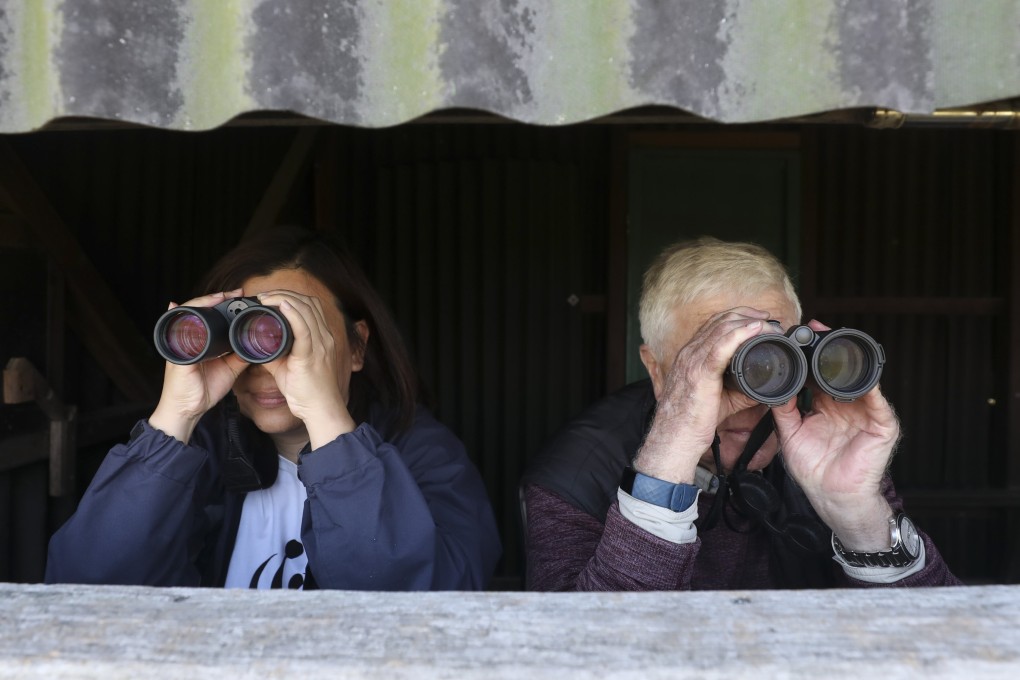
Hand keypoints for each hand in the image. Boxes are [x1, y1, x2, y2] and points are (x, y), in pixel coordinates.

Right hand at [149, 290, 249, 442]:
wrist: (188, 410)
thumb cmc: (204, 389)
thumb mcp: (229, 368)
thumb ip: (240, 354)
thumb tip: (257, 344)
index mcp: (201, 340)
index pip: (210, 314)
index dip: (224, 304)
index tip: (243, 297)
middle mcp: (188, 337)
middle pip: (199, 308)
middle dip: (217, 298)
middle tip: (237, 292)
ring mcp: (180, 341)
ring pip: (189, 312)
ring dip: (205, 302)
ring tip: (222, 296)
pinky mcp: (176, 350)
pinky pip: (180, 328)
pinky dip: (189, 316)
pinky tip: (197, 308)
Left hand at [253, 289, 356, 447]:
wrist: (320, 410)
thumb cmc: (308, 392)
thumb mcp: (289, 367)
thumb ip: (276, 354)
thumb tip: (256, 347)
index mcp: (322, 338)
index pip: (312, 306)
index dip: (292, 296)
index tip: (272, 297)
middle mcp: (325, 337)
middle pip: (309, 302)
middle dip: (285, 293)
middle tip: (264, 295)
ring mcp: (321, 345)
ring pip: (307, 309)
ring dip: (284, 298)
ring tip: (266, 298)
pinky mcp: (312, 355)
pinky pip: (304, 328)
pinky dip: (292, 313)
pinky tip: (281, 305)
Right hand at [633, 307, 774, 483]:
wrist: (676, 437)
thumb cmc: (693, 420)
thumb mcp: (720, 398)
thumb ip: (739, 388)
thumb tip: (764, 387)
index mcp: (691, 355)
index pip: (714, 324)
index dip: (738, 317)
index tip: (759, 321)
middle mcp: (690, 352)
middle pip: (720, 320)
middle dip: (747, 315)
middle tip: (768, 320)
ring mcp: (693, 360)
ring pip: (722, 328)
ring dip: (748, 322)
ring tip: (768, 324)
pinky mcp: (700, 372)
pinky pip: (721, 346)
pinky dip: (740, 334)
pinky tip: (755, 330)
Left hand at [770, 320, 899, 550]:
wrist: (832, 498)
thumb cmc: (814, 470)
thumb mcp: (790, 433)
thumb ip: (783, 409)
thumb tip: (772, 385)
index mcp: (827, 406)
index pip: (819, 375)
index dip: (808, 357)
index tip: (794, 338)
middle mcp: (847, 405)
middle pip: (840, 371)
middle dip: (827, 350)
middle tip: (812, 329)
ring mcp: (866, 413)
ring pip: (859, 379)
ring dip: (847, 361)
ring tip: (832, 342)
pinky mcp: (883, 425)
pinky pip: (877, 400)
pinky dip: (868, 386)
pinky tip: (856, 372)